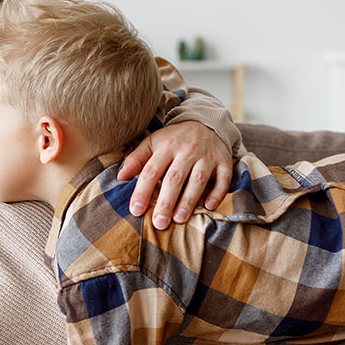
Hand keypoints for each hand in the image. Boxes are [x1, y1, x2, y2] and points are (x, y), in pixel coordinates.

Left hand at [118, 121, 232, 229]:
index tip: (136, 210)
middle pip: (175, 178)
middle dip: (166, 202)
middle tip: (159, 223)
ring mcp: (207, 156)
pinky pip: (223, 178)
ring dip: (189, 201)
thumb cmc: (174, 139)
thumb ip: (136, 159)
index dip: (143, 191)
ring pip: (198, 180)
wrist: (206, 122)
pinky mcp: (224, 161)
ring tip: (179, 219)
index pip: (151, 171)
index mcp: (166, 147)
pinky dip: (217, 193)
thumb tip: (120, 177)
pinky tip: (209, 207)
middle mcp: (187, 150)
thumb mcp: (153, 142)